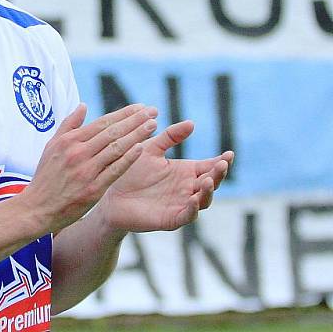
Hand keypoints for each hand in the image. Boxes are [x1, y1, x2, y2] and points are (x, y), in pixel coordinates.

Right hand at [21, 103, 157, 233]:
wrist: (37, 207)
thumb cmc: (46, 176)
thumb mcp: (51, 146)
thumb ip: (68, 125)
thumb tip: (83, 105)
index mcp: (69, 141)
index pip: (102, 122)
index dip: (123, 114)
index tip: (140, 107)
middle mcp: (78, 152)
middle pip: (112, 132)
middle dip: (135, 120)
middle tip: (153, 110)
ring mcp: (86, 170)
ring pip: (116, 148)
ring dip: (136, 135)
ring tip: (153, 125)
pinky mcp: (93, 188)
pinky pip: (114, 170)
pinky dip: (128, 158)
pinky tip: (141, 148)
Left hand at [96, 120, 233, 232]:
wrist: (112, 195)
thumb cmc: (132, 171)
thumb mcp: (152, 149)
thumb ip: (170, 137)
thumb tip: (191, 122)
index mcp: (186, 171)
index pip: (210, 166)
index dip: (221, 161)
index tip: (229, 154)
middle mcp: (187, 188)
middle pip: (211, 182)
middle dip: (219, 174)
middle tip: (222, 164)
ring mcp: (181, 204)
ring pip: (203, 200)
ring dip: (208, 191)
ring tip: (208, 180)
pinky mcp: (171, 218)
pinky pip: (187, 216)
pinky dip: (192, 209)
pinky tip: (193, 199)